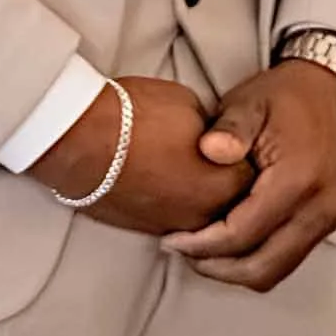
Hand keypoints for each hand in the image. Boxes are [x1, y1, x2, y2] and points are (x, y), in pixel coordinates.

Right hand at [27, 76, 255, 236]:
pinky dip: (175, 203)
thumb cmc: (136, 116)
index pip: (254, 177)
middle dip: (228, 182)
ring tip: (189, 168)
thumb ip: (215, 134)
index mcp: (222, 183)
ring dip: (201, 196)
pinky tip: (166, 180)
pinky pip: (174, 221)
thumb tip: (216, 144)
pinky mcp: (145, 229)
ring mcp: (173, 225)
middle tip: (220, 158)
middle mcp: (204, 214)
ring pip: (203, 217)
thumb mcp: (190, 107)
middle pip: (232, 204)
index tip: (243, 142)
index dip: (247, 155)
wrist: (80, 139)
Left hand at [158, 60, 335, 289]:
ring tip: (202, 251)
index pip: (242, 234)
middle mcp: (317, 209)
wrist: (333, 88)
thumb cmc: (288, 94)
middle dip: (217, 268)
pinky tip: (231, 241)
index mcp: (297, 180)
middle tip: (182, 252)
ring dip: (237, 269)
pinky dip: (257, 259)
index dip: (203, 245)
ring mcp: (326, 219)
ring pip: (277, 270)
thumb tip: (209, 150)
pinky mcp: (326, 221)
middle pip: (262, 268)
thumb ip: (231, 127)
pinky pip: (288, 258)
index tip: (172, 240)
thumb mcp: (252, 101)